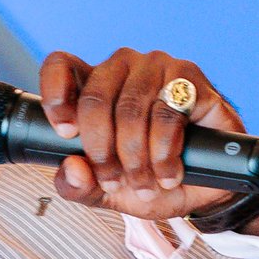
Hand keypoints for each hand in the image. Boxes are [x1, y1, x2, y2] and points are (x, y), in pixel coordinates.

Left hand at [40, 45, 253, 225]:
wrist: (203, 187)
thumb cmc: (150, 178)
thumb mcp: (105, 192)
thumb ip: (78, 185)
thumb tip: (72, 169)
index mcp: (92, 84)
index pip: (60, 65)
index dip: (56, 95)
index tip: (66, 134)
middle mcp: (122, 67)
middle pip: (94, 99)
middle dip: (102, 151)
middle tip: (113, 181)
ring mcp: (157, 67)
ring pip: (131, 110)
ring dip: (135, 158)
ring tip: (145, 184)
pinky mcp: (190, 79)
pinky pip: (167, 115)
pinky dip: (164, 153)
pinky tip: (169, 173)